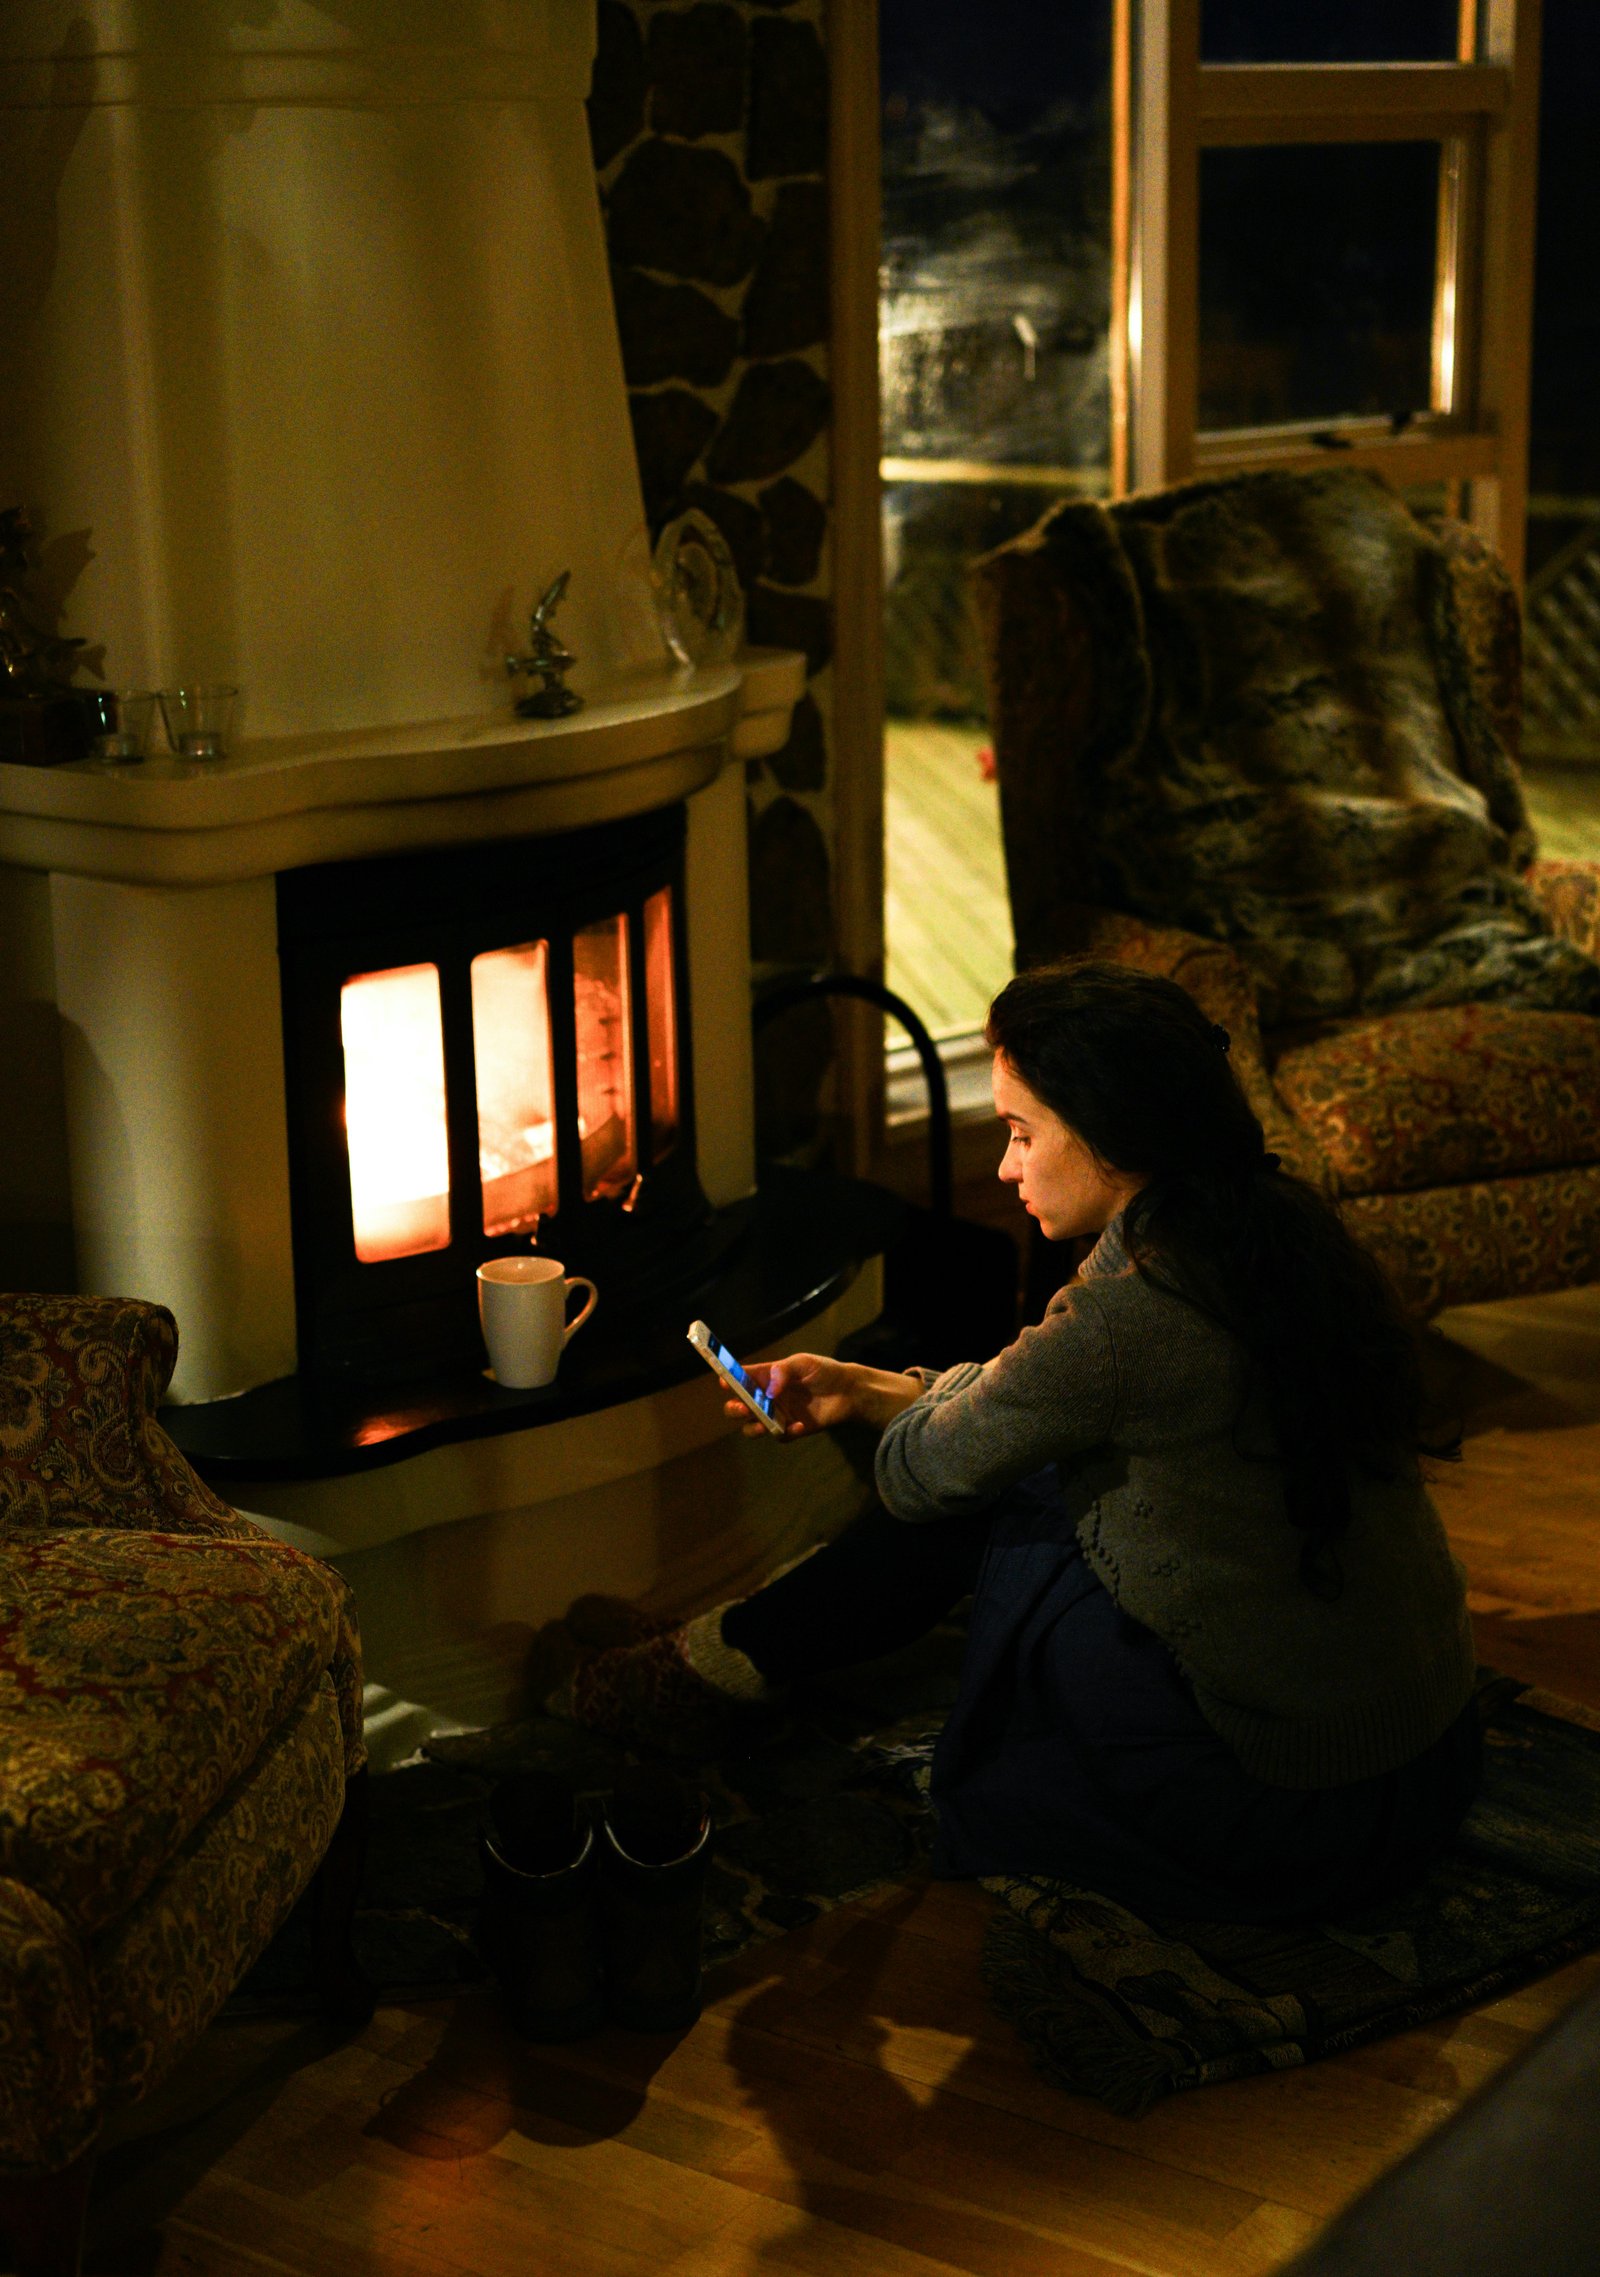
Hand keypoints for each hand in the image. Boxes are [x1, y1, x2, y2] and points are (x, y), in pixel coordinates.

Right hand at [724, 1352, 922, 1439]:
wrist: (849, 1391)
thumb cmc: (824, 1371)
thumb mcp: (803, 1362)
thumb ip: (783, 1371)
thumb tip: (769, 1391)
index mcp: (765, 1377)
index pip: (740, 1379)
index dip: (728, 1380)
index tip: (724, 1382)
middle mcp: (767, 1397)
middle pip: (738, 1407)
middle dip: (735, 1408)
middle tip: (742, 1407)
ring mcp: (778, 1415)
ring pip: (752, 1426)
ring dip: (752, 1427)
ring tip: (761, 1424)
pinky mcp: (791, 1430)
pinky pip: (779, 1436)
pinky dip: (785, 1433)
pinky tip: (799, 1426)